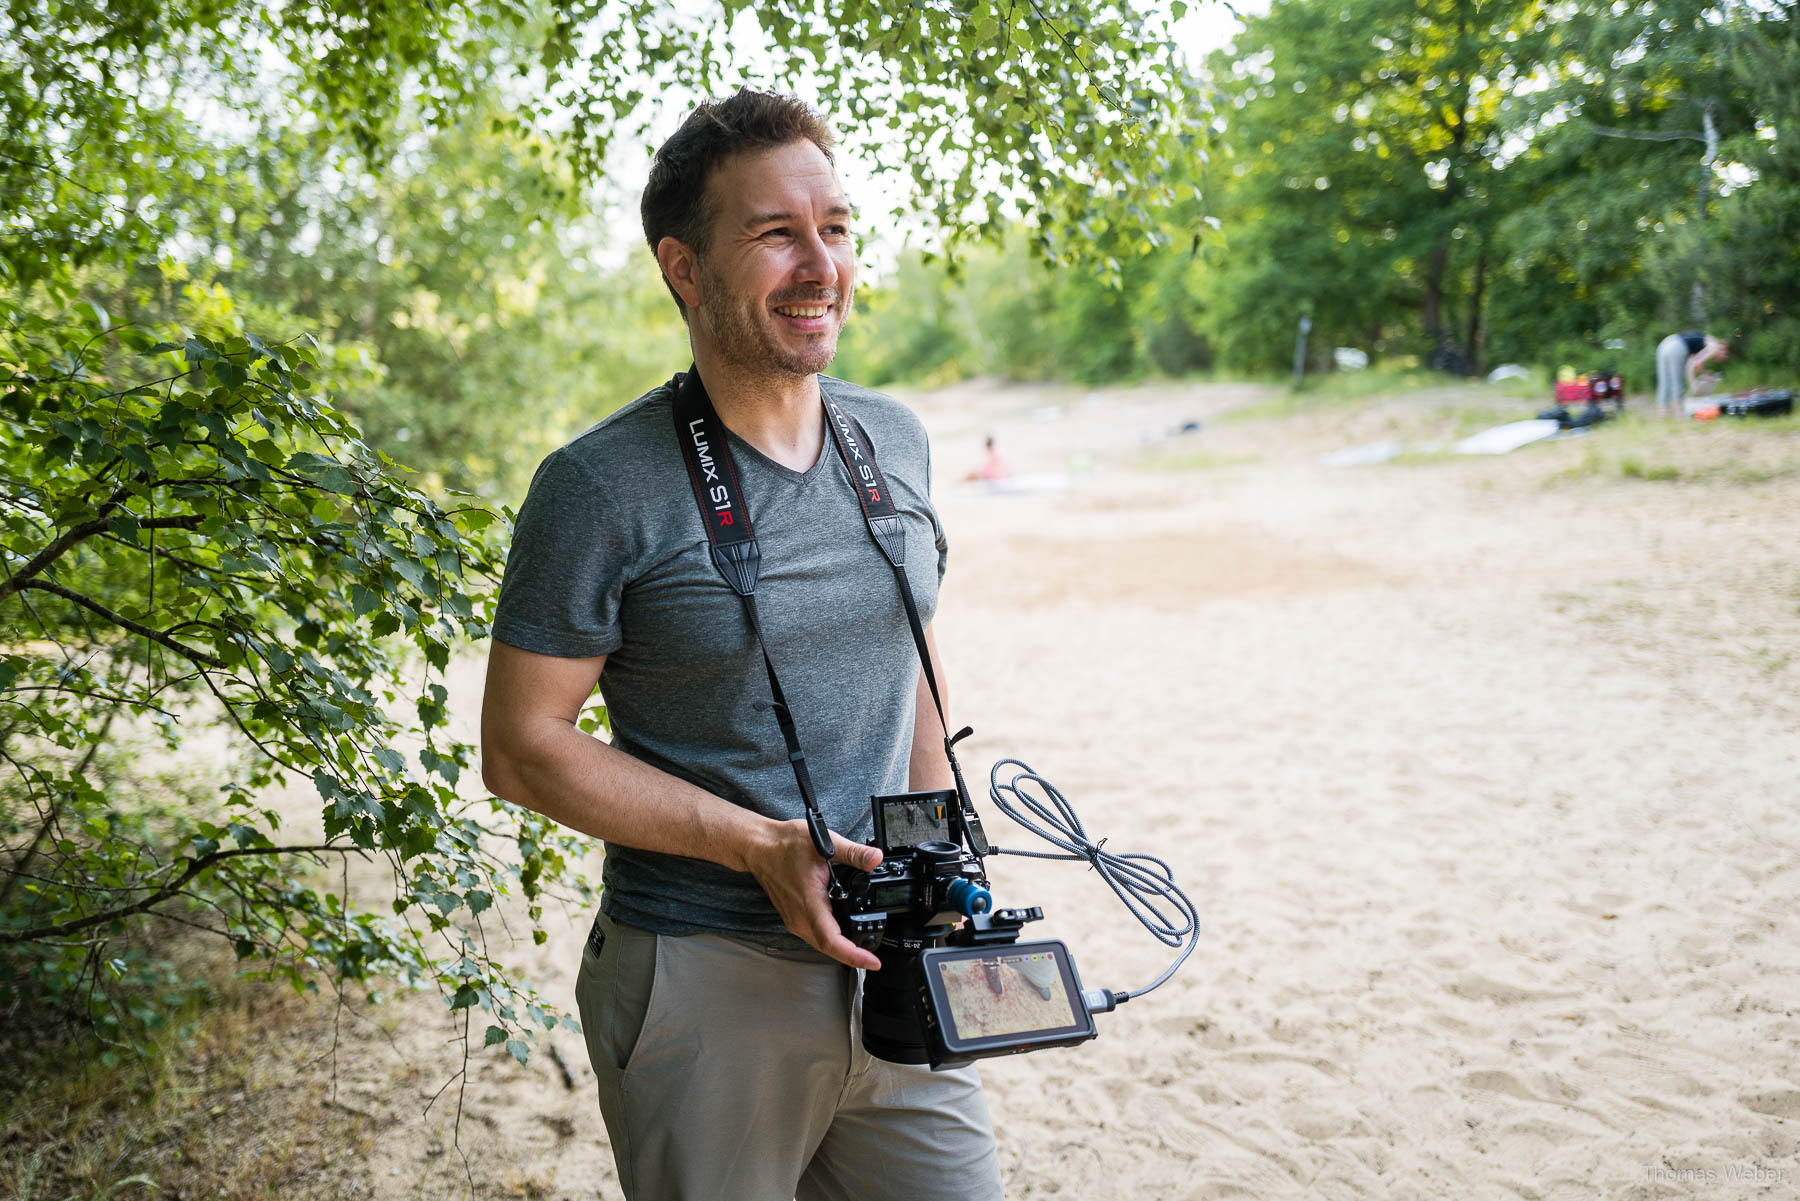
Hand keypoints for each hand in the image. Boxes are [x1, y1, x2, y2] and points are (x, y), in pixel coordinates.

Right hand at [743, 818, 883, 969]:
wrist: (759, 847)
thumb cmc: (784, 845)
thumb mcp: (824, 843)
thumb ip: (853, 853)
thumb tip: (876, 859)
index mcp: (809, 902)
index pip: (831, 940)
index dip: (853, 956)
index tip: (872, 962)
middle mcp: (799, 917)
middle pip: (828, 948)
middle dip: (852, 956)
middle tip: (873, 958)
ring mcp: (794, 919)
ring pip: (821, 944)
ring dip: (841, 948)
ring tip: (862, 948)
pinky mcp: (793, 917)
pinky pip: (814, 935)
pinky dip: (830, 938)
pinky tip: (842, 932)